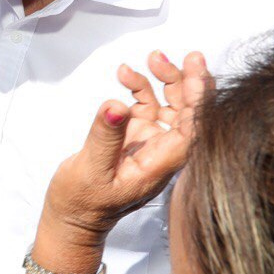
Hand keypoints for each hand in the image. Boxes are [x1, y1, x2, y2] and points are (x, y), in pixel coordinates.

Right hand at [45, 50, 210, 244]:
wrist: (73, 216)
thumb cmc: (83, 200)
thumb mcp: (90, 169)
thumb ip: (105, 136)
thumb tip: (116, 105)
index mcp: (163, 163)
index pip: (194, 128)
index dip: (199, 99)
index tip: (195, 72)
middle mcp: (164, 150)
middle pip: (188, 110)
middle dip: (184, 81)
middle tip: (171, 57)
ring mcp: (151, 141)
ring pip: (170, 103)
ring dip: (164, 79)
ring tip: (149, 59)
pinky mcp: (135, 135)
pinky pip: (146, 104)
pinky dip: (139, 87)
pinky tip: (124, 73)